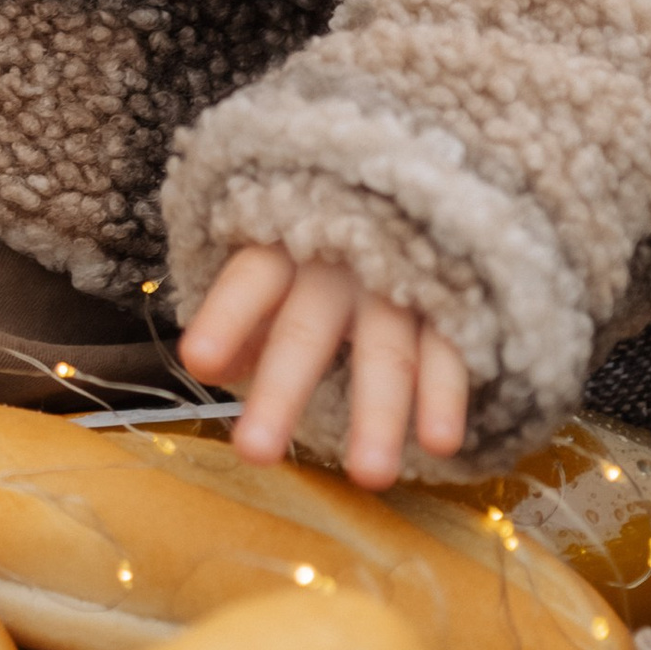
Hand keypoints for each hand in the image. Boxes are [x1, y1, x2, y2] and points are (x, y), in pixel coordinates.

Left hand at [179, 246, 469, 490]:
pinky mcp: (452, 297)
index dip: (226, 318)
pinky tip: (440, 444)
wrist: (419, 172)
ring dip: (379, 413)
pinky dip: (446, 395)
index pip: (250, 280)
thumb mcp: (277, 257)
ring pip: (387, 350)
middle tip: (253, 454)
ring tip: (369, 477)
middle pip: (307, 330)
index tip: (198, 362)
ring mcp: (400, 279)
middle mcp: (340, 264)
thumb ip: (243, 316)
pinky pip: (449, 349)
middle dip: (281, 391)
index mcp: (287, 245)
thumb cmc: (325, 233)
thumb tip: (206, 369)